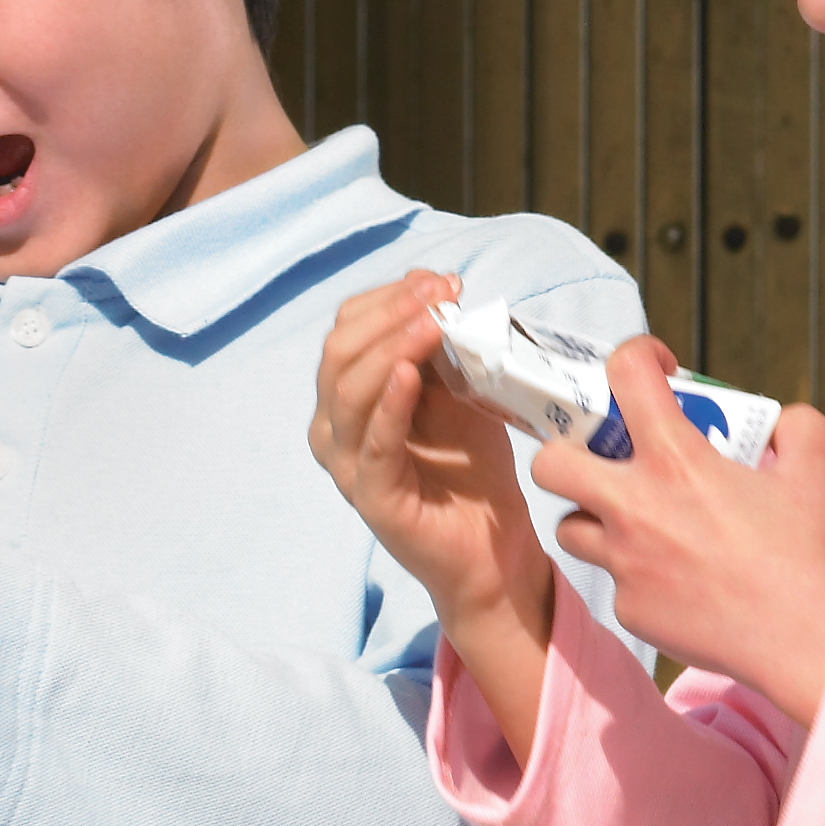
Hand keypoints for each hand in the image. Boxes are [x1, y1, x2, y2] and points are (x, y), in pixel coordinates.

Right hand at [309, 272, 561, 740]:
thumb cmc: (471, 469)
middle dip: (390, 314)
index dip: (388, 298)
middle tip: (441, 294)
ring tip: (434, 321)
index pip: (346, 331)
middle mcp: (334, 430)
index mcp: (346, 401)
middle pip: (339, 353)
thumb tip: (437, 292)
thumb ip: (437, 352)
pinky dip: (389, 404)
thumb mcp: (455, 393)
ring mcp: (348, 465)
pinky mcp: (372, 497)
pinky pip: (372, 443)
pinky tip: (409, 373)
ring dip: (392, 345)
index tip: (441, 281)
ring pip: (349, 390)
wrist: (490, 544)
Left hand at [528, 340, 824, 723]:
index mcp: (676, 460)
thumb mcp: (812, 470)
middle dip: (564, 452)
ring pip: (570, 528)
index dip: (635, 355)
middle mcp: (634, 507)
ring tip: (633, 520)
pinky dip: (636, 573)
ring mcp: (623, 562)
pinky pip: (614, 581)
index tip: (654, 369)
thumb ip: (794, 428)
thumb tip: (781, 419)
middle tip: (599, 458)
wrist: (800, 636)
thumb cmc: (804, 552)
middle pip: (549, 464)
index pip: (625, 375)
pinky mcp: (627, 608)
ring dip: (593, 518)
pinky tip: (674, 578)